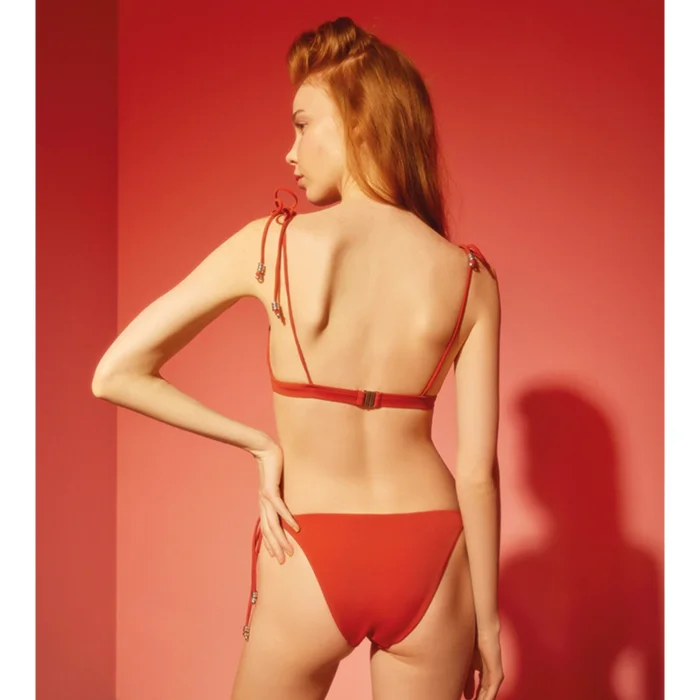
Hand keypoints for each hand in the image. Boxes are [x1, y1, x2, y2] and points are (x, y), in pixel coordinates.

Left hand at [250, 438, 299, 563]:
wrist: (264, 449)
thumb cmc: (273, 465)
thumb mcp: (278, 483)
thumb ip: (281, 493)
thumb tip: (288, 499)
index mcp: (264, 504)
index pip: (266, 528)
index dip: (270, 543)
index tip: (276, 556)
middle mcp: (263, 504)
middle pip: (269, 531)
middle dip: (276, 547)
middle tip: (283, 561)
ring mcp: (266, 498)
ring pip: (273, 524)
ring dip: (282, 539)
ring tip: (290, 550)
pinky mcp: (271, 490)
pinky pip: (281, 508)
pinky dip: (289, 519)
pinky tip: (296, 528)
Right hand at [463, 627, 503, 699]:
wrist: (481, 629)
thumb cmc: (473, 641)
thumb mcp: (467, 663)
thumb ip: (468, 679)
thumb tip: (466, 696)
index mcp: (484, 673)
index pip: (479, 692)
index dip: (473, 699)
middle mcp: (491, 676)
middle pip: (484, 696)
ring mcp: (495, 676)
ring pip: (488, 696)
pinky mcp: (497, 674)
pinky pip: (492, 691)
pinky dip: (487, 699)